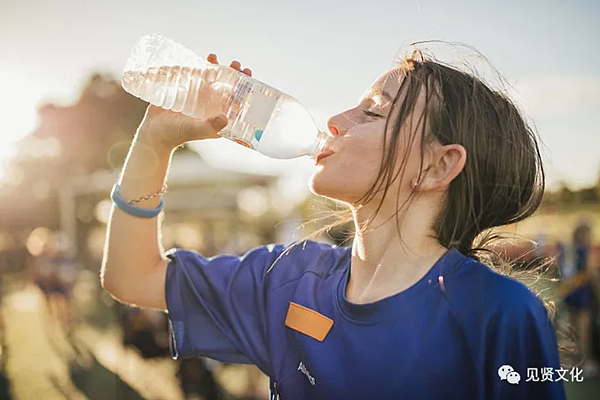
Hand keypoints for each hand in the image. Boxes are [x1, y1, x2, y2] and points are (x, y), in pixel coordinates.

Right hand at [136, 55, 252, 151]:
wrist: (154, 132)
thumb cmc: (176, 134)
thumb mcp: (196, 130)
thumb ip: (210, 126)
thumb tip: (225, 118)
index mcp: (219, 116)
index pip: (236, 101)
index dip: (244, 89)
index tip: (248, 76)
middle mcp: (211, 106)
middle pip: (226, 87)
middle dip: (233, 74)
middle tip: (236, 64)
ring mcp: (199, 98)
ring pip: (211, 79)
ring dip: (216, 67)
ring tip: (214, 57)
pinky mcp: (186, 91)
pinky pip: (195, 76)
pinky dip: (199, 66)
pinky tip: (200, 59)